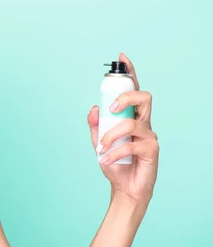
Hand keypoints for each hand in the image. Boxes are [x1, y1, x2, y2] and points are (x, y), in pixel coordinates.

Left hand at [87, 53, 159, 206]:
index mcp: (131, 117)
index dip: (130, 73)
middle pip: (144, 97)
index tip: (122, 58)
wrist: (124, 189)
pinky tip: (105, 160)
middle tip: (111, 108)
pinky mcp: (151, 150)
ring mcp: (149, 135)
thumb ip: (96, 126)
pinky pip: (130, 145)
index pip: (133, 91)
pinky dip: (114, 152)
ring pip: (132, 123)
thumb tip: (94, 108)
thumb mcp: (99, 143)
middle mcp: (143, 122)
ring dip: (110, 135)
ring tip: (100, 149)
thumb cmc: (116, 164)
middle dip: (126, 97)